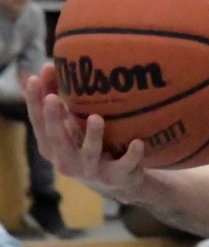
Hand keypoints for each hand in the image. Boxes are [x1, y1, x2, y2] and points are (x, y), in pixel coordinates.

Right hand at [25, 63, 149, 201]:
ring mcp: (92, 171)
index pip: (38, 124)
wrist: (121, 180)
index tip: (33, 79)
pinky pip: (124, 166)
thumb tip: (48, 66)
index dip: (34, 103)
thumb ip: (62, 98)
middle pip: (57, 141)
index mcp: (54, 147)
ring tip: (96, 118)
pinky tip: (138, 142)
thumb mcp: (74, 123)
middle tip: (53, 98)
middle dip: (54, 120)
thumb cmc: (91, 144)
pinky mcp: (117, 177)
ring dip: (92, 137)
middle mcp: (68, 161)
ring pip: (89, 155)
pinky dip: (131, 155)